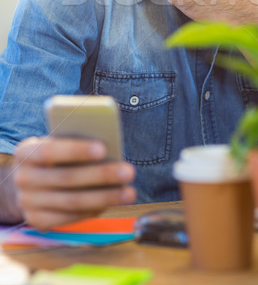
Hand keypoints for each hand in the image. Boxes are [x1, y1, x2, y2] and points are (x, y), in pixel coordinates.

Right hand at [13, 136, 135, 229]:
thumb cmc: (55, 154)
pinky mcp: (37, 221)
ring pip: (72, 201)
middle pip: (66, 178)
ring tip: (129, 192)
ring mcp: (28, 202)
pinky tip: (112, 202)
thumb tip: (109, 148)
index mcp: (26, 151)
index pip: (50, 150)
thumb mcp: (60, 141)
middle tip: (129, 171)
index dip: (76, 150)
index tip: (103, 148)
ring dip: (105, 197)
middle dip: (101, 175)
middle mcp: (23, 178)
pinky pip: (71, 217)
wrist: (29, 179)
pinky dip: (94, 209)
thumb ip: (77, 140)